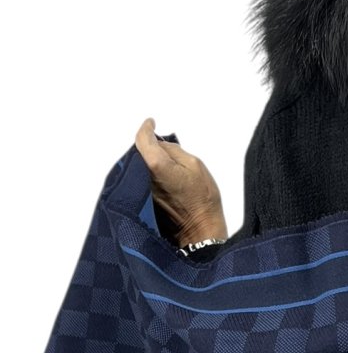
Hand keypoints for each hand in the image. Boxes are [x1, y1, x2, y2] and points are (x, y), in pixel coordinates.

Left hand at [134, 117, 227, 246]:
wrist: (200, 229)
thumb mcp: (195, 165)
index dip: (146, 128)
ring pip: (140, 165)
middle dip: (149, 145)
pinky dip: (150, 173)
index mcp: (156, 165)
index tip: (150, 123)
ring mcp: (142, 189)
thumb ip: (174, 150)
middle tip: (163, 144)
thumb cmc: (202, 200)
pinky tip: (164, 177)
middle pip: (139, 152)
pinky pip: (143, 178)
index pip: (142, 139)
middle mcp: (144, 177)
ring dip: (150, 160)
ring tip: (167, 163)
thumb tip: (161, 145)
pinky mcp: (145, 199)